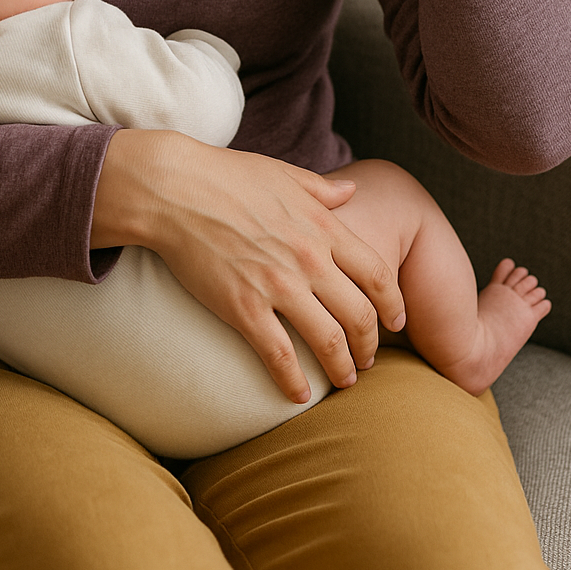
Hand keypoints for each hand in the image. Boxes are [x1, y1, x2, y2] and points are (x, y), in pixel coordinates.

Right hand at [92, 129, 406, 402]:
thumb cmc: (226, 175)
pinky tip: (299, 396)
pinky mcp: (244, 309)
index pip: (378, 274)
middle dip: (370, 345)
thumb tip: (351, 191)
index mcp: (322, 226)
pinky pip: (280, 357)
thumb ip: (322, 189)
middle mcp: (309, 259)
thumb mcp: (283, 173)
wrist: (174, 189)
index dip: (394, 304)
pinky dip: (294, 383)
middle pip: (360, 315)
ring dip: (343, 369)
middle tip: (369, 359)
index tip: (396, 322)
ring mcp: (278, 286)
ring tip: (344, 380)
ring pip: (329, 342)